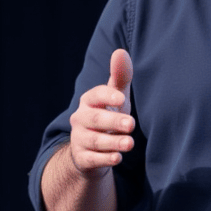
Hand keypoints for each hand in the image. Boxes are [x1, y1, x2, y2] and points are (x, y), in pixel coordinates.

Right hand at [67, 49, 135, 174]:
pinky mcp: (82, 158)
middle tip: (131, 124)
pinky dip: (104, 159)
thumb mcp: (117, 98)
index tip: (122, 99)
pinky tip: (117, 158)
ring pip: (94, 140)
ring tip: (130, 143)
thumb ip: (120, 76)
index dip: (108, 96)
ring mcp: (79, 139)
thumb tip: (121, 51)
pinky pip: (92, 159)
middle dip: (113, 122)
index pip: (96, 95)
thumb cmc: (109, 116)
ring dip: (112, 142)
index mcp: (89, 101)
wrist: (93, 150)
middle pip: (95, 119)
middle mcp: (80, 119)